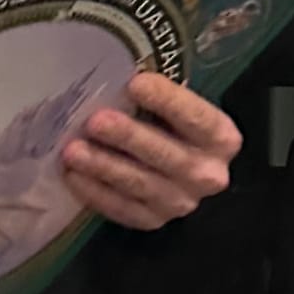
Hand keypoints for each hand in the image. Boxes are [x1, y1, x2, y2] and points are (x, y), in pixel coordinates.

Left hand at [61, 71, 239, 230]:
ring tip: (73, 150)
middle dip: (130, 138)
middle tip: (96, 121)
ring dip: (105, 166)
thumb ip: (161, 94)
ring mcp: (180, 202)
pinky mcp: (153, 221)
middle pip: (169, 156)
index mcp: (221, 139)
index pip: (198, 119)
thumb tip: (122, 72)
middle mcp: (208, 175)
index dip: (168, 101)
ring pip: (142, 185)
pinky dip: (96, 192)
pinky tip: (72, 175)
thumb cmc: (171, 124)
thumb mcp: (178, 105)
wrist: (176, 168)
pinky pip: (123, 209)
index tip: (135, 83)